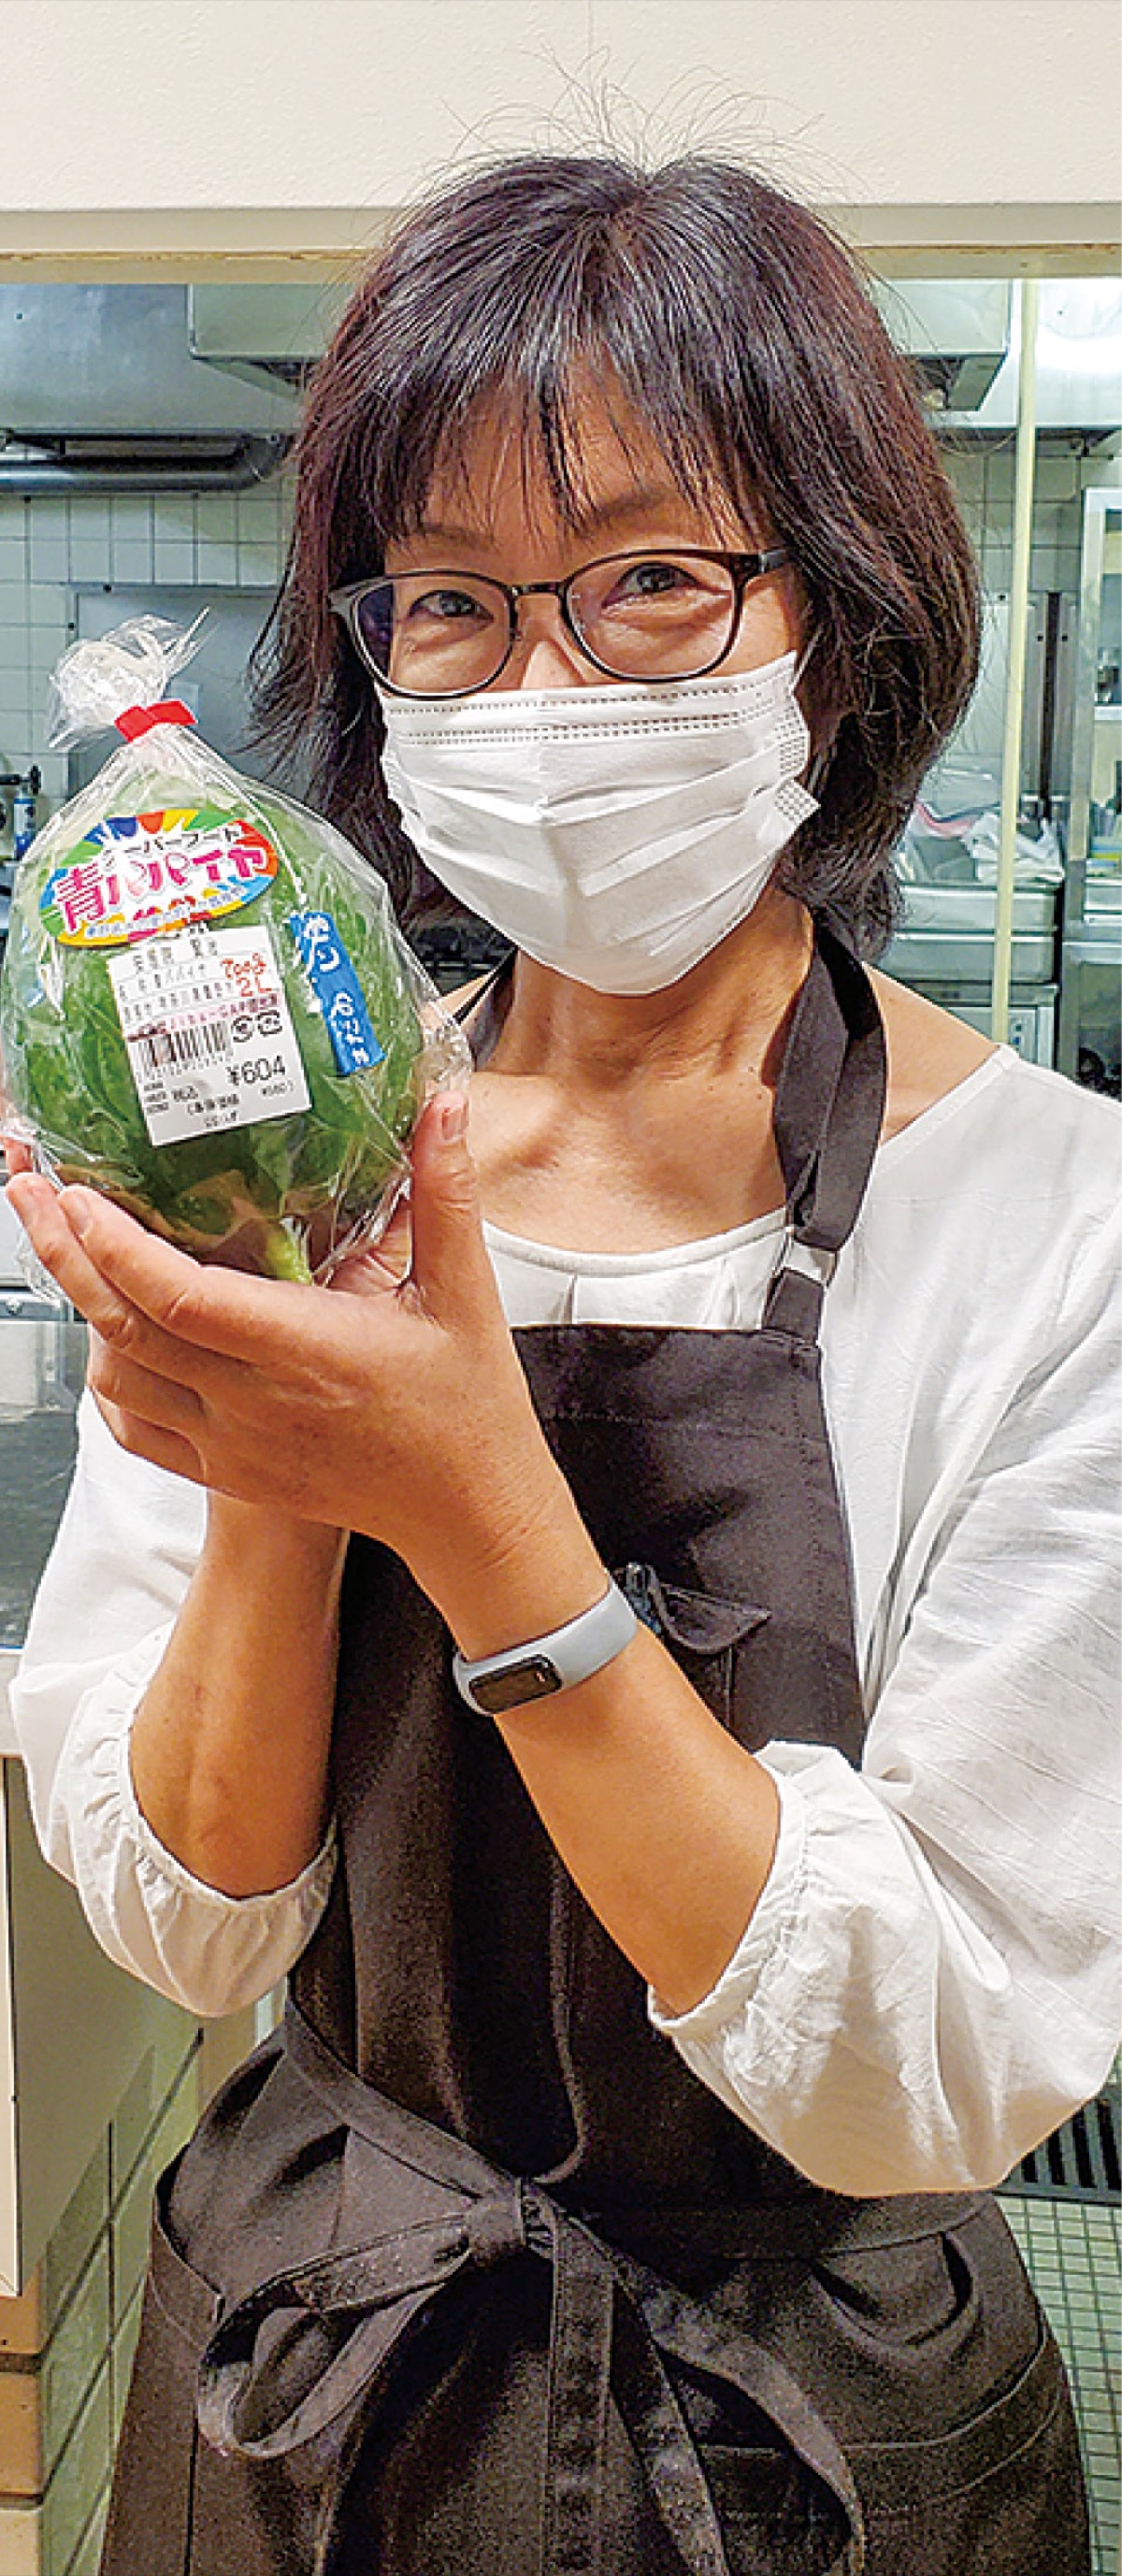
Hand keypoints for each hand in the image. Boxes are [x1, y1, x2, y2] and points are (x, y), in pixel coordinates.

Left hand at [4, 1094, 585, 1629]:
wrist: (466, 1511)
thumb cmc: (467, 1405)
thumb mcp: (464, 1292)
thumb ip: (443, 1193)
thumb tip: (442, 1103)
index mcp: (308, 1351)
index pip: (180, 1298)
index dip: (115, 1246)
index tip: (80, 1193)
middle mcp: (256, 1403)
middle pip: (125, 1329)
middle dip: (64, 1254)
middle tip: (31, 1190)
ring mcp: (233, 1445)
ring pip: (117, 1377)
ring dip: (82, 1310)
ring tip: (66, 1246)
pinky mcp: (226, 1472)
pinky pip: (134, 1426)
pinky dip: (107, 1375)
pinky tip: (108, 1332)